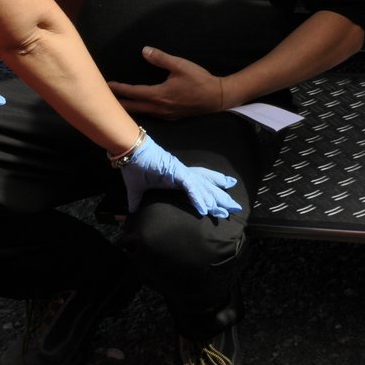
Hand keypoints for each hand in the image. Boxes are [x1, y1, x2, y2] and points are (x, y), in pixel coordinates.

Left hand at [108, 47, 228, 118]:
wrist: (217, 97)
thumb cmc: (199, 80)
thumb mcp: (180, 65)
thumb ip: (161, 58)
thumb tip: (144, 50)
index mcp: (159, 95)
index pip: (133, 92)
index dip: (119, 89)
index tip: (107, 86)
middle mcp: (159, 108)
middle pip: (133, 108)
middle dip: (118, 103)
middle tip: (104, 99)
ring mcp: (165, 115)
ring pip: (141, 113)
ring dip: (129, 109)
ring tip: (117, 105)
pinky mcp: (171, 117)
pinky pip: (150, 115)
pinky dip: (140, 111)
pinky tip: (139, 108)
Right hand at [120, 135, 241, 219]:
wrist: (129, 153)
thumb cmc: (134, 166)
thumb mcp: (137, 190)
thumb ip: (136, 201)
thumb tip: (131, 211)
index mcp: (177, 178)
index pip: (200, 186)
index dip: (212, 192)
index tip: (223, 202)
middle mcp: (183, 175)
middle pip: (207, 187)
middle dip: (221, 198)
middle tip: (236, 208)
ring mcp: (181, 172)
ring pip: (203, 188)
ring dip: (214, 199)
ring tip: (226, 210)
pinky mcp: (176, 172)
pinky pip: (190, 187)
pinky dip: (198, 198)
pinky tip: (205, 209)